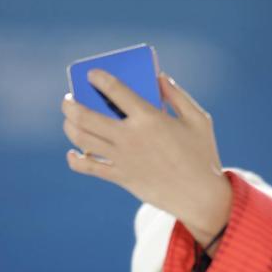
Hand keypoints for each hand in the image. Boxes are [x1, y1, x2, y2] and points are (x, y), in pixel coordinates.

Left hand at [62, 71, 231, 244]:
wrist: (201, 197)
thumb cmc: (203, 156)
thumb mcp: (199, 120)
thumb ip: (178, 96)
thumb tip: (159, 77)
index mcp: (149, 118)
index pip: (114, 90)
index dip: (98, 78)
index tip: (92, 74)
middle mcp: (130, 137)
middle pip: (85, 115)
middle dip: (71, 103)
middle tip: (69, 98)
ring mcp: (123, 158)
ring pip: (81, 138)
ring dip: (69, 125)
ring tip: (70, 119)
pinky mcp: (121, 177)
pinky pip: (88, 167)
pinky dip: (75, 159)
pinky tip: (73, 152)